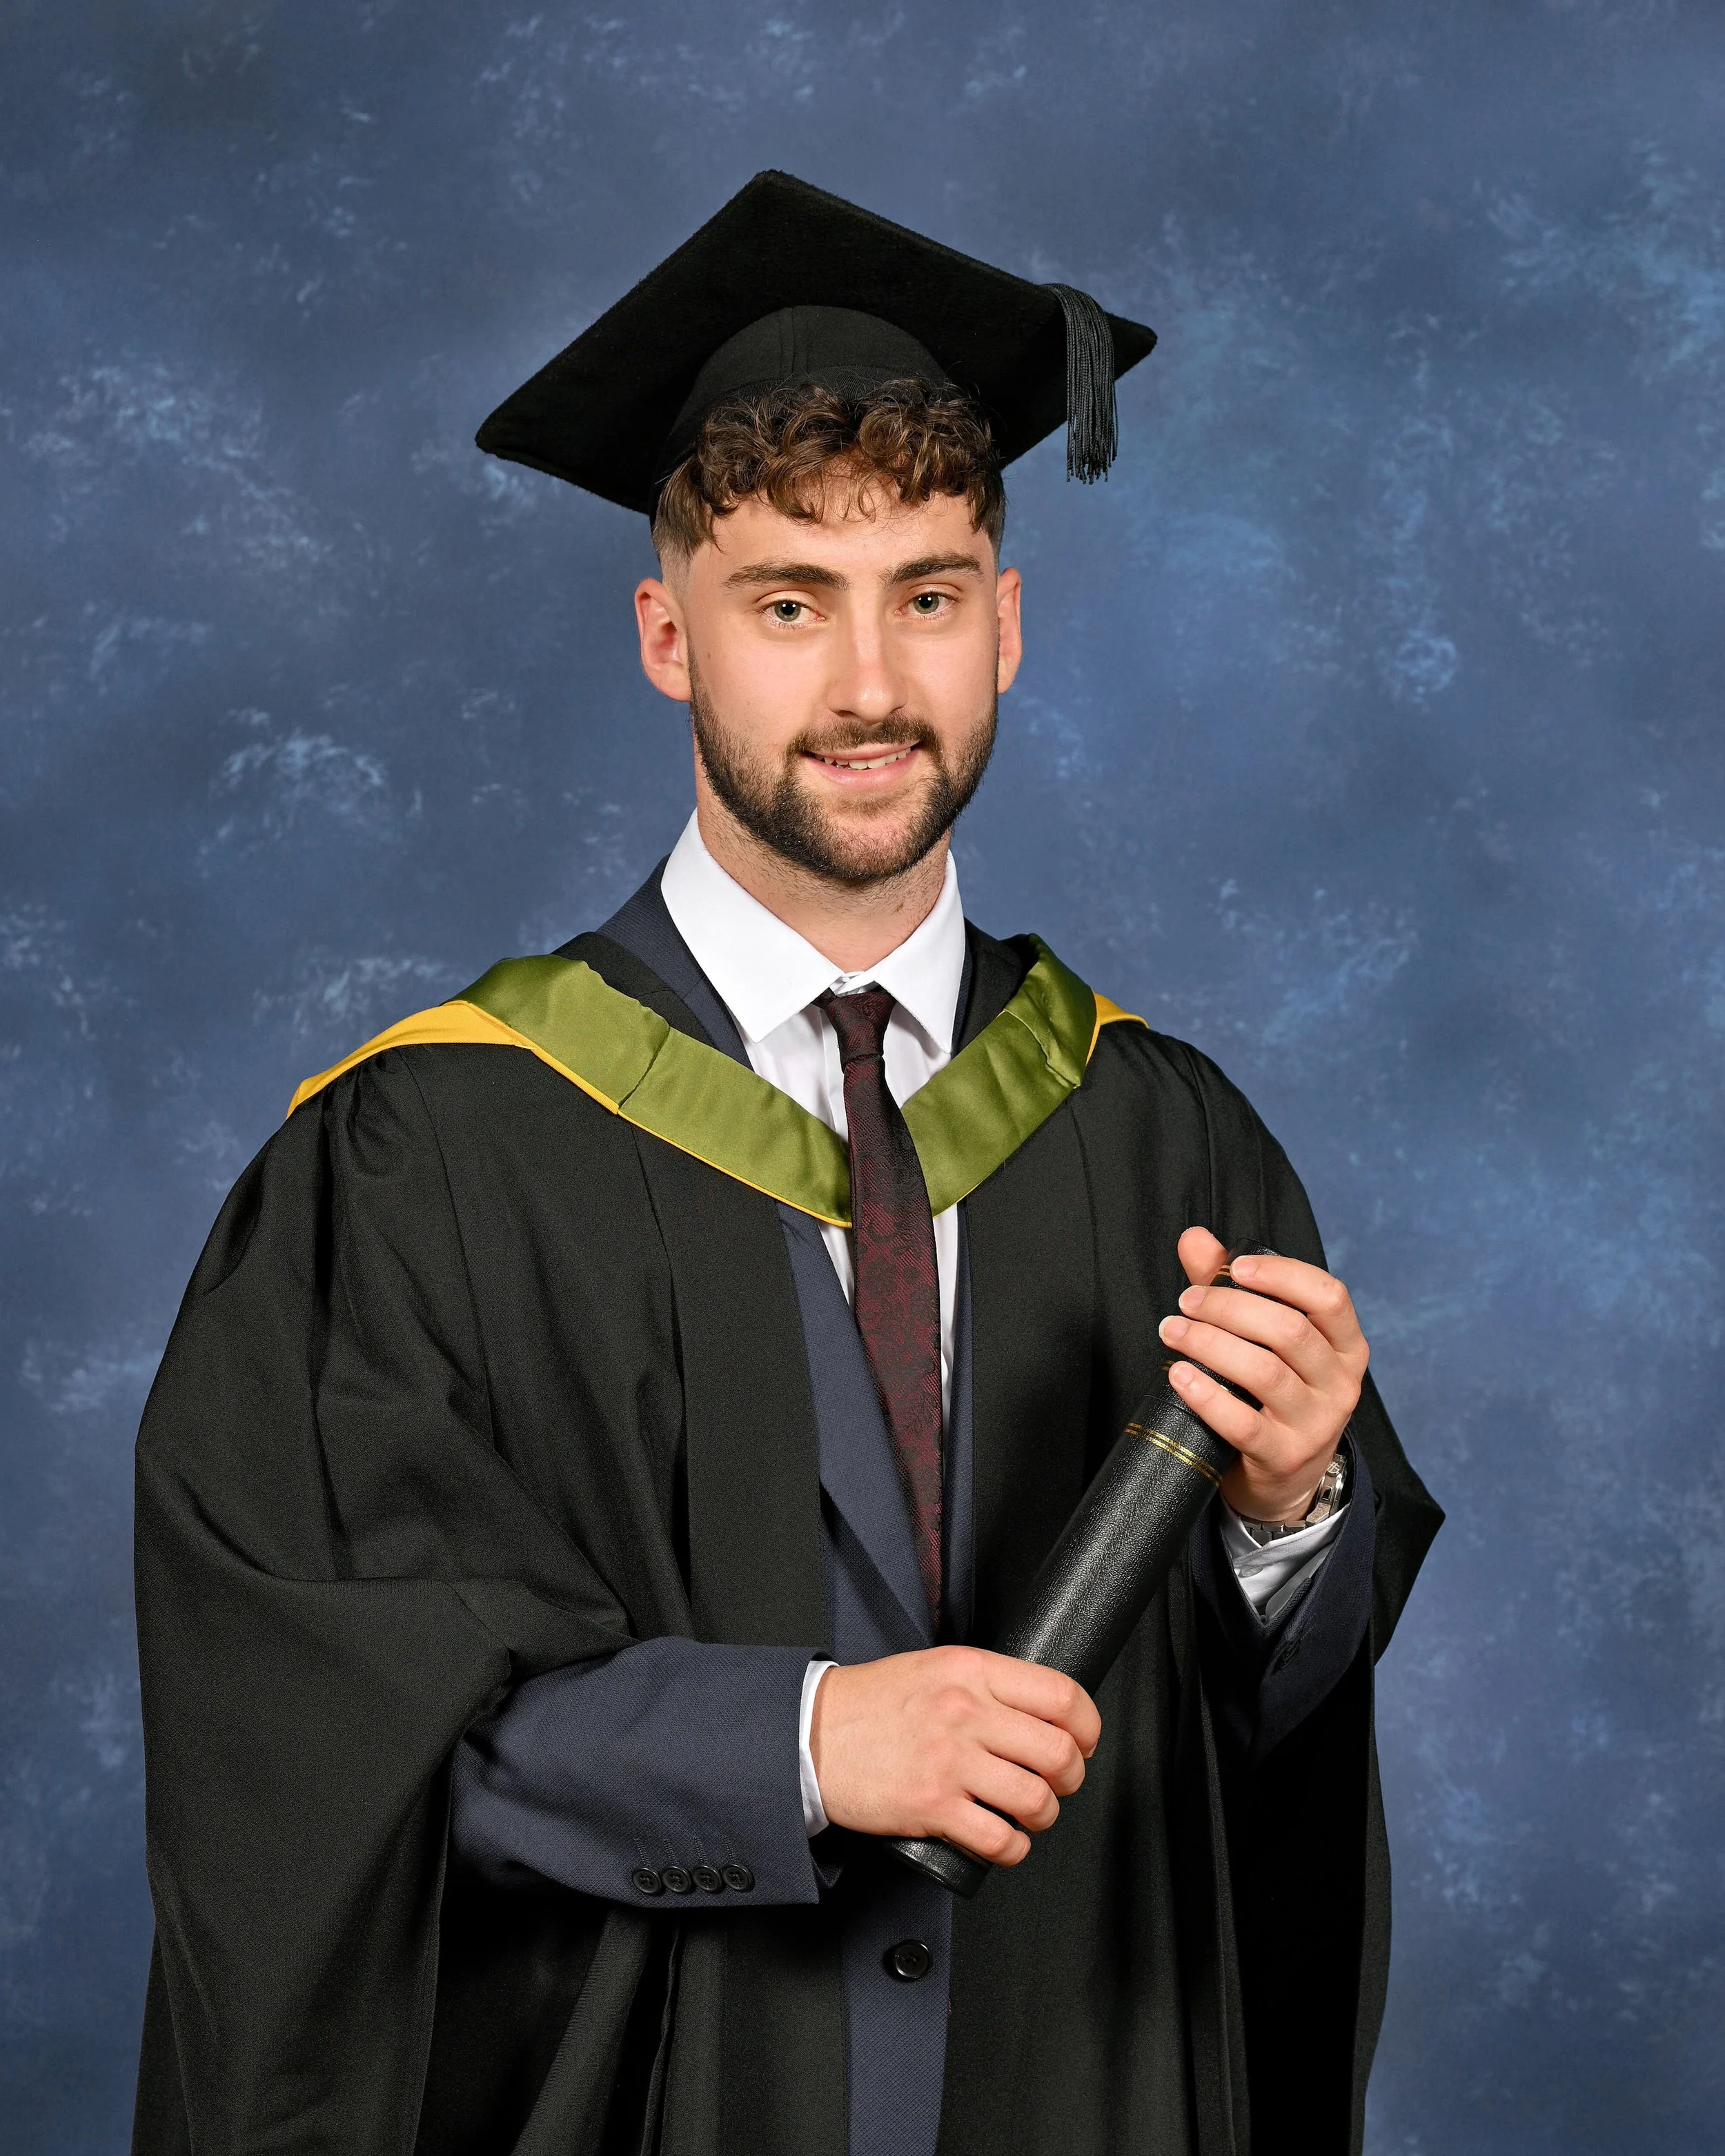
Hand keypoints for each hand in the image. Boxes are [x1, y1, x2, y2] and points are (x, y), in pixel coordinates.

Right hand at [807, 1646, 1099, 1866]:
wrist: (812, 1735)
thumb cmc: (871, 1704)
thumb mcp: (935, 1668)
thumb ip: (986, 1683)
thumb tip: (1041, 1711)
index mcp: (971, 1671)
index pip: (1061, 1695)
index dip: (1087, 1725)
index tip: (1083, 1740)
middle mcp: (966, 1712)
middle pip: (1059, 1752)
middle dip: (1071, 1777)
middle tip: (1058, 1782)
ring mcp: (950, 1761)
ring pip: (1036, 1799)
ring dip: (1043, 1815)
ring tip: (1027, 1813)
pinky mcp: (932, 1806)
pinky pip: (999, 1839)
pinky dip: (1012, 1849)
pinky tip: (1002, 1840)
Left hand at [1158, 1226, 1368, 1524]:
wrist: (1284, 1477)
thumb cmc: (1272, 1393)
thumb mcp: (1264, 1340)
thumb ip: (1230, 1286)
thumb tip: (1194, 1237)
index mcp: (1344, 1345)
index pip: (1329, 1296)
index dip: (1282, 1275)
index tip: (1234, 1267)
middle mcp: (1340, 1383)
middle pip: (1288, 1331)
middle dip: (1229, 1308)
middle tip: (1186, 1302)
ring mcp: (1317, 1424)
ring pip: (1264, 1373)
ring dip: (1209, 1344)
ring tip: (1171, 1331)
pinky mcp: (1284, 1457)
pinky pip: (1243, 1423)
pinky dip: (1206, 1394)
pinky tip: (1178, 1375)